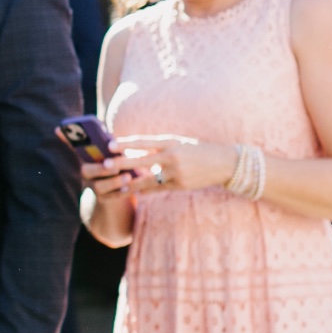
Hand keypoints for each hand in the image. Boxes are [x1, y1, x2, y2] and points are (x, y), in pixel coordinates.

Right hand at [59, 129, 134, 200]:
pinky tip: (128, 188)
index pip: (72, 145)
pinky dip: (118, 193)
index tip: (60, 129)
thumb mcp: (113, 149)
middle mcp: (86, 172)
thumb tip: (102, 129)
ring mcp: (93, 186)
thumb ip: (108, 140)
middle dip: (100, 168)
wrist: (122, 184)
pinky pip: (109, 198)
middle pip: (87, 171)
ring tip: (128, 176)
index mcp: (86, 156)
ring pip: (98, 186)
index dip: (65, 138)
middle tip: (112, 166)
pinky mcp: (103, 199)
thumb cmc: (117, 160)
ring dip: (113, 182)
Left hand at [100, 134, 237, 193]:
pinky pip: (158, 188)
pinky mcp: (180, 185)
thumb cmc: (198, 150)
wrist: (225, 164)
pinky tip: (134, 191)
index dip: (126, 143)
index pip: (144, 142)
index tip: (109, 145)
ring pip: (148, 179)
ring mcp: (176, 173)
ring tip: (118, 183)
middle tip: (106, 165)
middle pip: (142, 160)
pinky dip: (146, 189)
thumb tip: (135, 150)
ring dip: (132, 182)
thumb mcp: (179, 143)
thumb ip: (158, 147)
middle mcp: (173, 156)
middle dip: (123, 163)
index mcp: (171, 142)